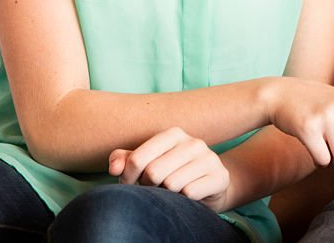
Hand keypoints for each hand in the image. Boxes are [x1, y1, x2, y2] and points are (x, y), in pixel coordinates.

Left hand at [109, 127, 230, 211]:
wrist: (210, 185)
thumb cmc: (172, 173)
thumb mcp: (148, 163)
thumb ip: (126, 160)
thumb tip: (114, 168)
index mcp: (173, 134)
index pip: (137, 159)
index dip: (128, 178)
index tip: (132, 184)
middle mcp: (193, 142)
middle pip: (153, 173)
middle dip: (149, 187)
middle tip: (155, 188)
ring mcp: (209, 158)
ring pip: (171, 184)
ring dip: (167, 194)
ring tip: (172, 191)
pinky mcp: (220, 176)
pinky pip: (190, 193)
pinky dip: (184, 200)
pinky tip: (188, 196)